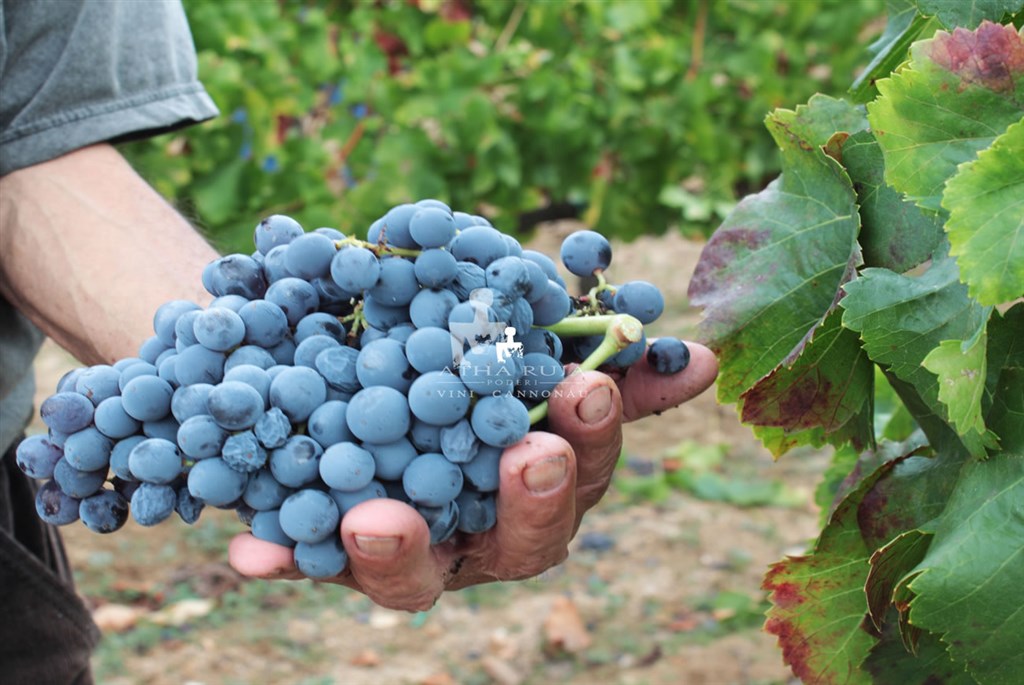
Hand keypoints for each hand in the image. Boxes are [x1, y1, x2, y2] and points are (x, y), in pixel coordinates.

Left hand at [228, 340, 717, 610]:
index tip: (590, 385)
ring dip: (398, 553)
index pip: (581, 472)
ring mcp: (413, 555)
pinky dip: (286, 559)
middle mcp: (484, 534)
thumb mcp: (520, 345)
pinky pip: (312, 566)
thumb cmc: (460, 360)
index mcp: (538, 483)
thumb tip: (701, 361)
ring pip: (418, 578)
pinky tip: (250, 554)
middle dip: (529, 499)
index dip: (592, 437)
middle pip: (522, 543)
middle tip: (528, 453)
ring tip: (374, 519)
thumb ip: (599, 358)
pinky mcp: (334, 559)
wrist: (358, 371)